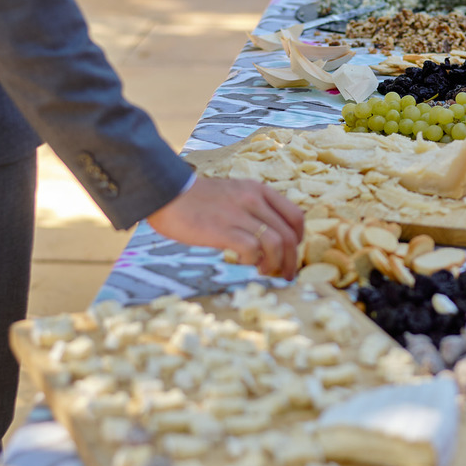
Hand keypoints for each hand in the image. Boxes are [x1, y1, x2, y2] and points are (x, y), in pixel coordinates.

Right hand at [147, 177, 304, 278]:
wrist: (166, 192)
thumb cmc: (197, 199)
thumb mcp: (234, 194)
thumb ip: (252, 209)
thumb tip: (267, 239)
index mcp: (258, 190)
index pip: (296, 216)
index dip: (299, 239)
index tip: (291, 253)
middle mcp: (254, 200)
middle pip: (290, 234)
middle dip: (291, 260)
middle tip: (285, 275)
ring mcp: (239, 214)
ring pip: (277, 243)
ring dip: (275, 264)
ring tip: (265, 272)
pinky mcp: (223, 229)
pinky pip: (252, 249)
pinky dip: (253, 261)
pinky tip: (244, 263)